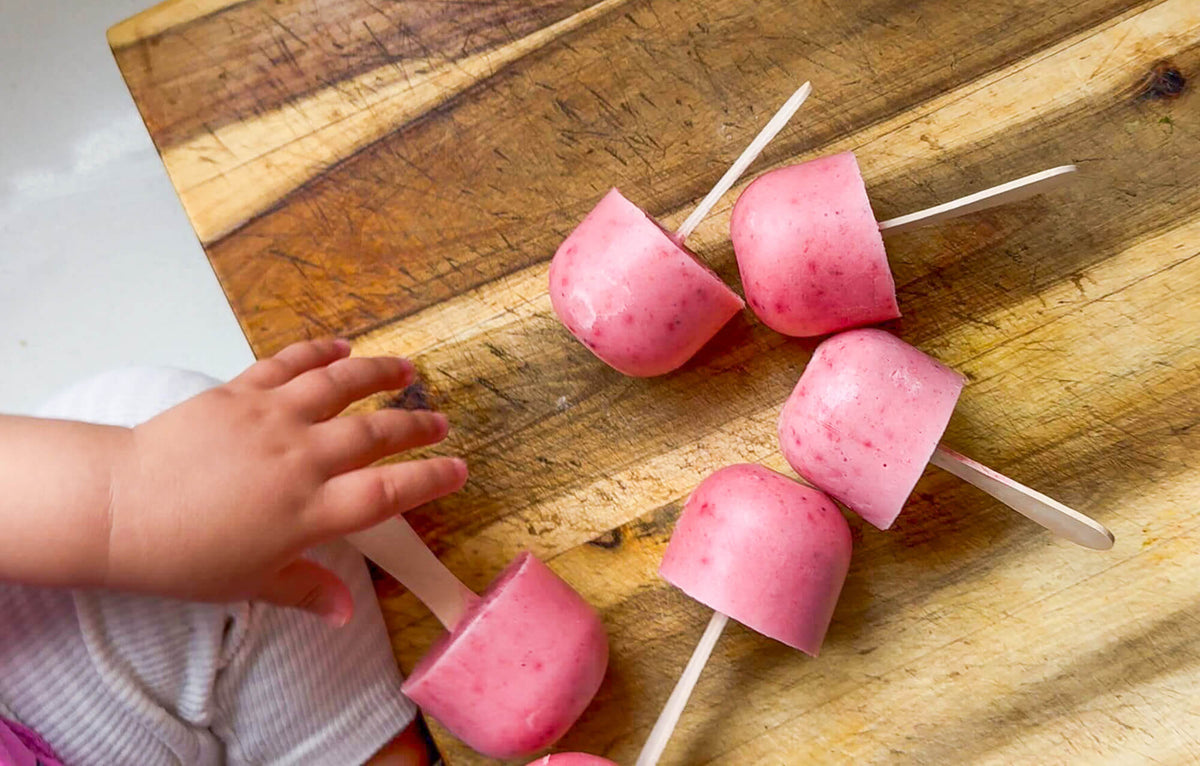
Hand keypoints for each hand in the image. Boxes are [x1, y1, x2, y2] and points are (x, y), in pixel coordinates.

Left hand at [106, 338, 465, 624]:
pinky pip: (288, 364)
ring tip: (406, 370)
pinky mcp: (239, 393)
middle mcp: (301, 460)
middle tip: (440, 422)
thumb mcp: (250, 583)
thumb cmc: (184, 557)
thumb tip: (347, 612)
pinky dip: (318, 351)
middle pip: (376, 434)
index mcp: (309, 512)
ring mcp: (271, 420)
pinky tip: (340, 347)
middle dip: (416, 426)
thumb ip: (307, 590)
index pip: (388, 492)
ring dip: (379, 374)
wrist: (118, 509)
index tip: (458, 470)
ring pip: (340, 386)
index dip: (430, 480)